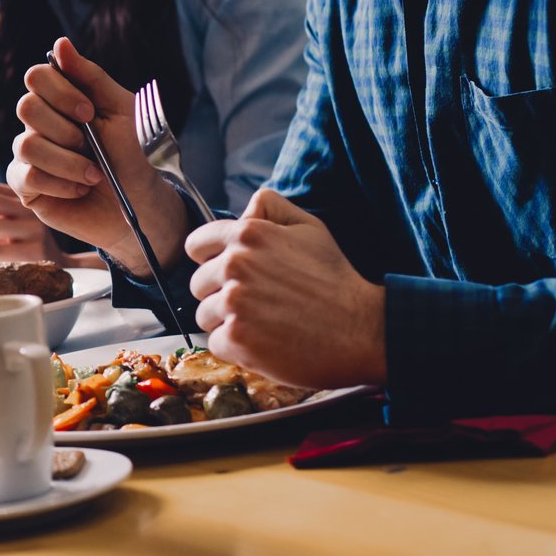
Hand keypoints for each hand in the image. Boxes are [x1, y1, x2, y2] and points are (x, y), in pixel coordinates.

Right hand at [5, 37, 186, 268]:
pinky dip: (61, 184)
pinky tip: (79, 190)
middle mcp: (40, 124)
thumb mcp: (123, 111)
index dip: (60, 92)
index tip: (89, 113)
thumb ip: (91, 77)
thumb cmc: (135, 156)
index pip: (36, 77)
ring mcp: (29, 155)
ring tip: (94, 175)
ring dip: (69, 162)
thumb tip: (60, 43)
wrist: (141, 205)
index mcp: (61, 100)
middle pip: (26, 108)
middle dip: (66, 131)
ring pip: (27, 145)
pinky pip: (27, 176)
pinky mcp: (26, 186)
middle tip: (92, 147)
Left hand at [184, 189, 386, 388]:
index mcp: (246, 234)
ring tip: (264, 324)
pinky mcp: (237, 338)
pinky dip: (236, 348)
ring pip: (204, 315)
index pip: (195, 246)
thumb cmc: (334, 280)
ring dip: (228, 322)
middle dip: (221, 294)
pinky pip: (216, 343)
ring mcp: (234, 303)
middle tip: (258, 304)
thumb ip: (269, 208)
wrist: (360, 329)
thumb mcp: (309, 227)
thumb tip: (242, 211)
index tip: (228, 275)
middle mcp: (234, 265)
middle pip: (198, 284)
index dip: (210, 261)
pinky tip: (265, 342)